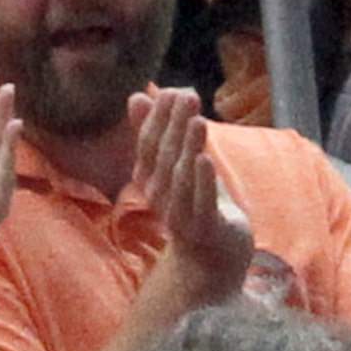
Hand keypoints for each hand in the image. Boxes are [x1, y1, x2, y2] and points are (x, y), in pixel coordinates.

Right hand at [127, 89, 256, 296]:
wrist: (213, 259)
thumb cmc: (197, 206)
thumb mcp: (178, 166)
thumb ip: (160, 133)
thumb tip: (137, 95)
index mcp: (150, 179)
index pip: (148, 144)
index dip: (158, 118)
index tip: (171, 91)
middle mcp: (159, 197)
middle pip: (163, 157)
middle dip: (174, 125)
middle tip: (187, 95)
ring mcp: (180, 215)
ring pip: (180, 178)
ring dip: (187, 147)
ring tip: (196, 120)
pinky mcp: (204, 230)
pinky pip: (200, 204)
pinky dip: (202, 182)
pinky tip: (205, 159)